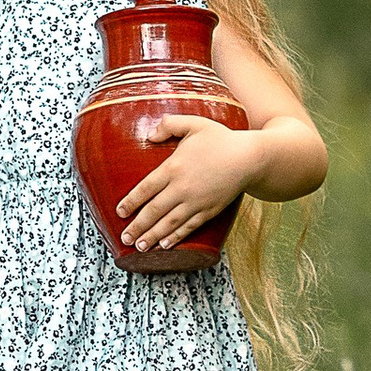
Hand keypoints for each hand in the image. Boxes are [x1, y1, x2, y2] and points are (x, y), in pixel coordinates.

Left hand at [115, 115, 259, 254]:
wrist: (250, 158)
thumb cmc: (221, 139)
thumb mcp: (194, 123)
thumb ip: (169, 125)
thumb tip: (149, 136)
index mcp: (174, 167)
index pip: (145, 188)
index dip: (131, 202)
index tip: (119, 212)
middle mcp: (182, 188)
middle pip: (154, 211)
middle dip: (137, 226)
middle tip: (125, 238)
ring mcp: (196, 202)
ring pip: (169, 223)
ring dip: (152, 236)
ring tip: (140, 247)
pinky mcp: (209, 211)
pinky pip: (188, 227)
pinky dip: (175, 237)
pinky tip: (165, 245)